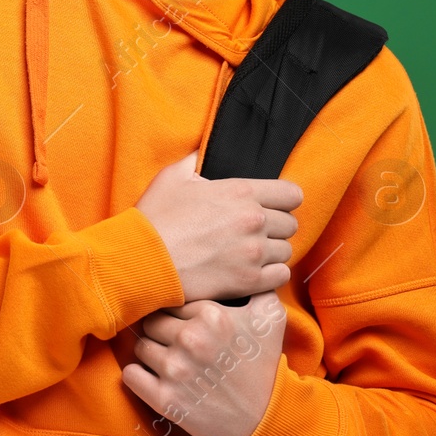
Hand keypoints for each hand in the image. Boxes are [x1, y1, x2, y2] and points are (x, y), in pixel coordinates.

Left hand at [120, 289, 287, 435]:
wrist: (266, 419)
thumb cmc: (263, 365)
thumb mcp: (270, 318)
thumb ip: (256, 284)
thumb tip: (238, 264)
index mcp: (212, 315)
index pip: (171, 300)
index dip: (176, 312)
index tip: (184, 323)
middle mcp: (191, 339)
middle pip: (151, 322)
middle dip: (162, 332)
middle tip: (177, 345)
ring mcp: (176, 370)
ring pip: (140, 347)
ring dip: (151, 354)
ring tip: (171, 363)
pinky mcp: (166, 400)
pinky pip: (131, 376)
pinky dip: (138, 377)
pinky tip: (155, 379)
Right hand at [135, 151, 302, 302]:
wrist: (143, 259)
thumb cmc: (154, 218)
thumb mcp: (171, 177)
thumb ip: (194, 161)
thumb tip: (201, 154)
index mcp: (240, 191)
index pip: (292, 194)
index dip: (283, 201)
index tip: (271, 207)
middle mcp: (254, 220)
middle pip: (290, 224)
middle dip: (274, 228)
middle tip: (251, 233)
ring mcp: (254, 252)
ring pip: (285, 251)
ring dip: (270, 253)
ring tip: (247, 254)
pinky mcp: (249, 280)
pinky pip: (281, 276)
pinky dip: (270, 275)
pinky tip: (251, 271)